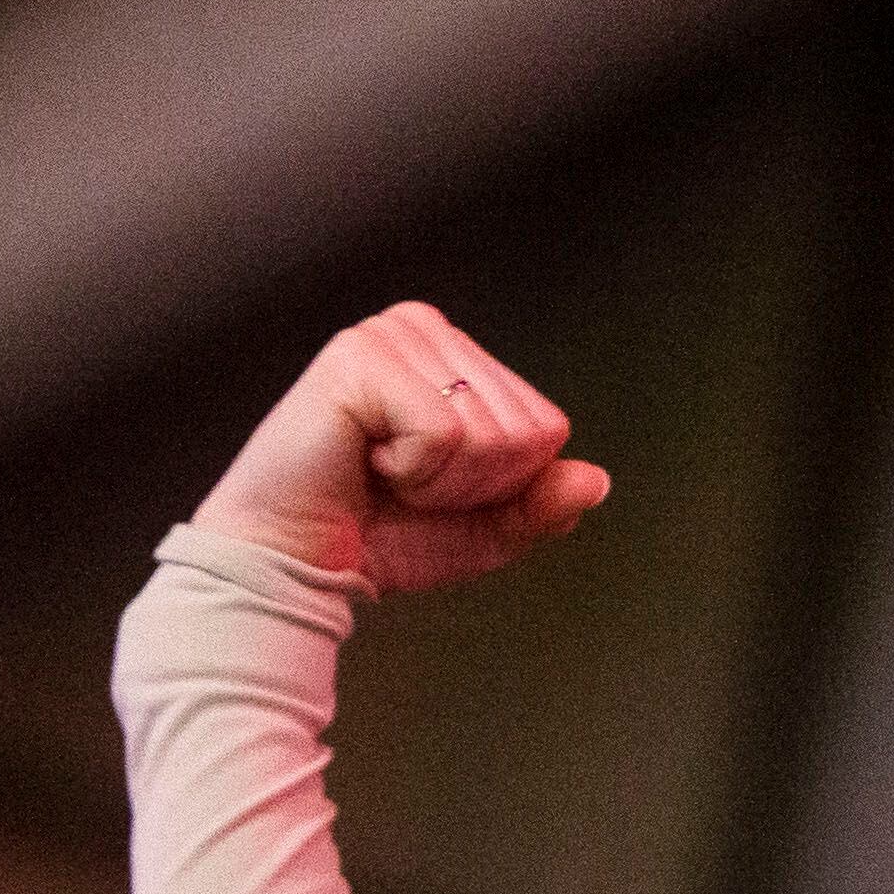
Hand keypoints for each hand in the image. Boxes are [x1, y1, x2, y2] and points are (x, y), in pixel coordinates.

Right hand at [190, 302, 606, 592]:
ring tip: (382, 471)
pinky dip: (413, 470)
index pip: (547, 427)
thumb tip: (594, 480)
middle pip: (525, 429)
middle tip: (404, 484)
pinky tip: (364, 459)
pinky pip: (444, 433)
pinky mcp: (359, 359)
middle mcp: (424, 330)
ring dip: (440, 480)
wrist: (299, 563)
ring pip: (489, 432)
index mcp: (457, 356)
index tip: (435, 485)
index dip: (503, 483)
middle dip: (474, 483)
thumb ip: (542, 505)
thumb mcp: (485, 530)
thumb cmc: (380, 536)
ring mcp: (389, 336)